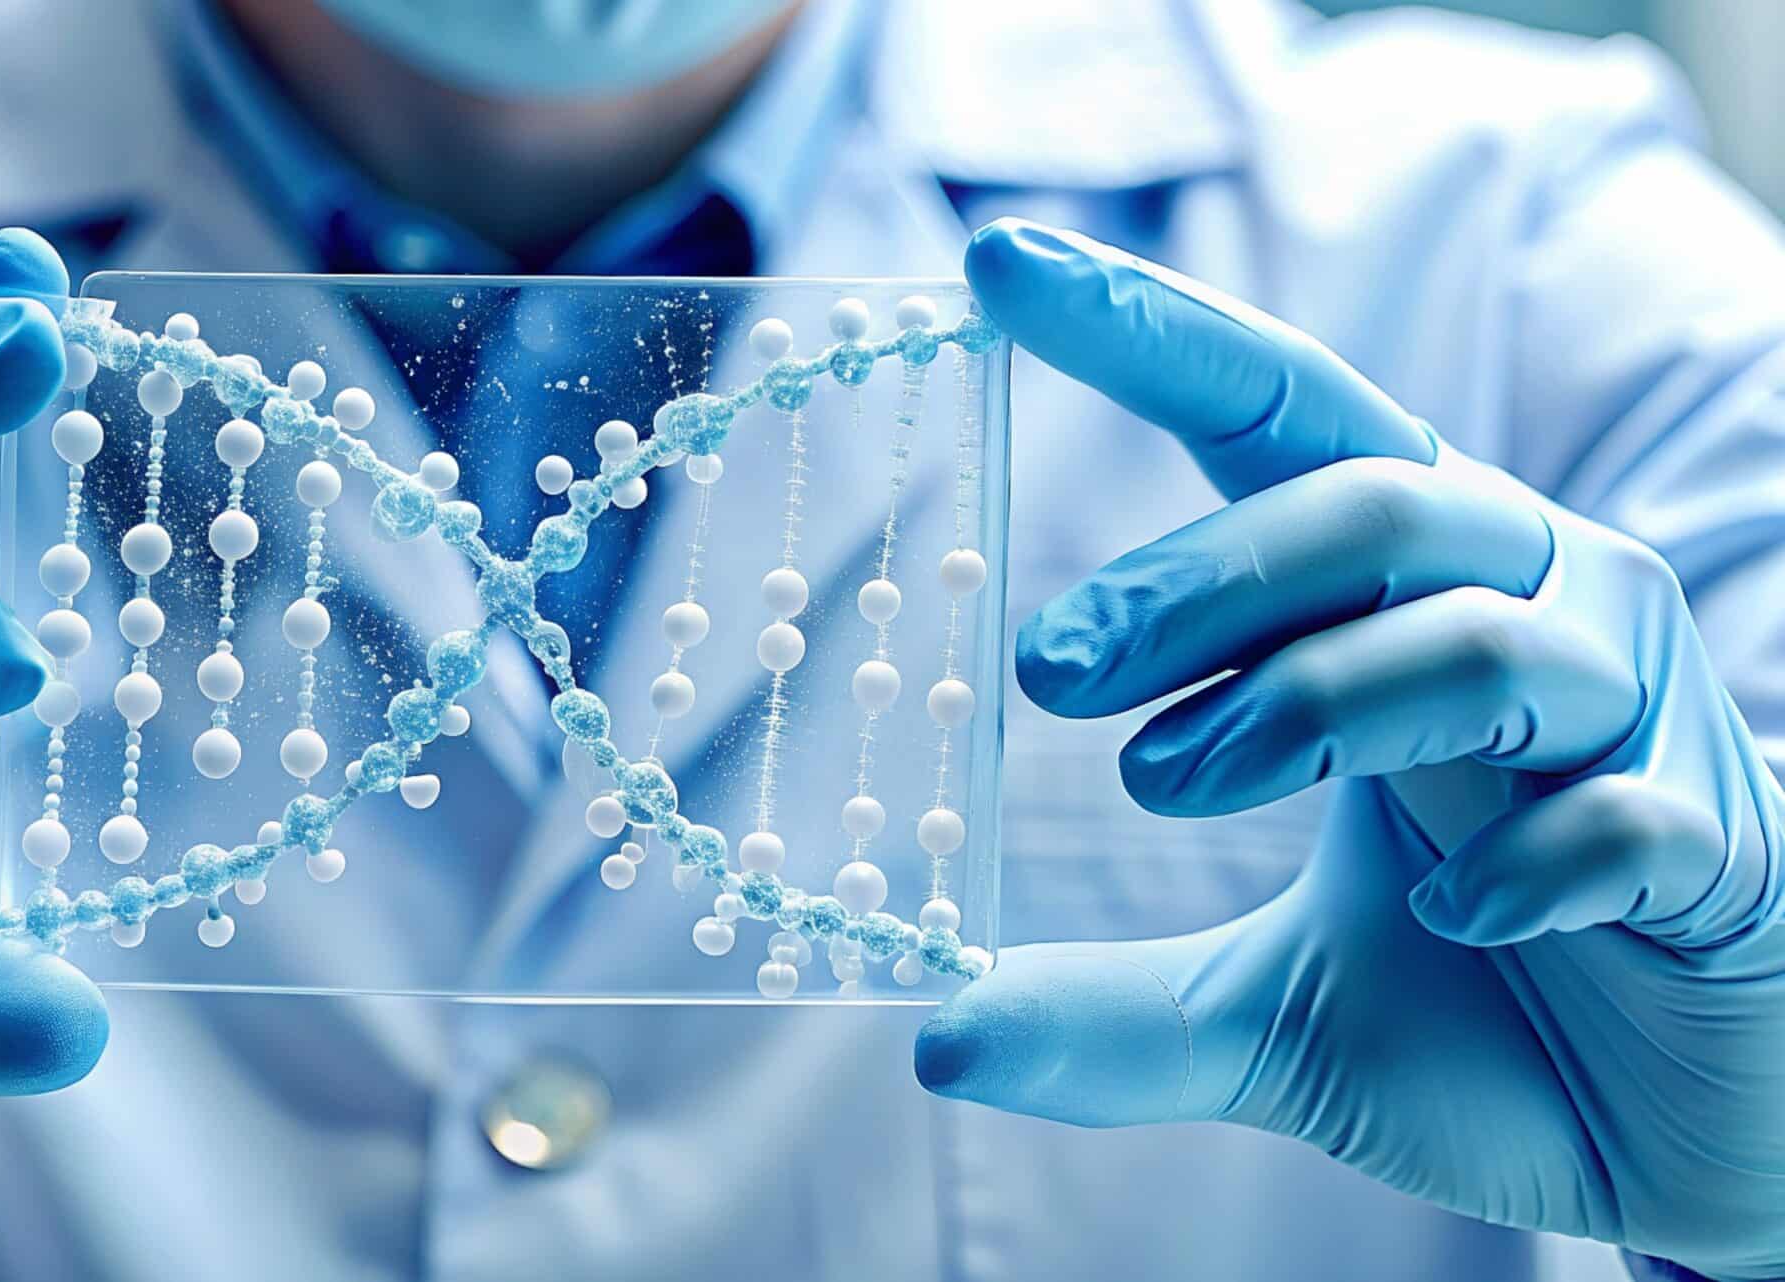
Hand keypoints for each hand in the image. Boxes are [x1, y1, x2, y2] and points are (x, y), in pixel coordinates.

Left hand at [916, 220, 1784, 1279]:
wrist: (1678, 1139)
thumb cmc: (1483, 1008)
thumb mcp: (1264, 1018)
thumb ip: (1112, 1015)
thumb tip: (937, 1045)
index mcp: (1408, 600)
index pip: (1278, 422)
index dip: (1153, 333)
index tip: (995, 268)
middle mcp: (1531, 611)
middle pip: (1367, 503)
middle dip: (1191, 578)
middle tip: (1046, 671)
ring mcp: (1635, 720)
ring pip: (1472, 634)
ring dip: (1301, 704)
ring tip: (1166, 781)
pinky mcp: (1718, 846)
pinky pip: (1617, 814)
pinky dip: (1517, 861)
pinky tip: (1451, 919)